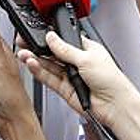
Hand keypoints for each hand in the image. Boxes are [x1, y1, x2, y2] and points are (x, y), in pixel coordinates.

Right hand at [17, 31, 137, 125]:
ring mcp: (70, 76)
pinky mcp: (65, 89)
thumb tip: (51, 37)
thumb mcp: (86, 58)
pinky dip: (40, 71)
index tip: (38, 34)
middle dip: (39, 48)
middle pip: (54, 53)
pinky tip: (33, 64)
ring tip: (24, 53)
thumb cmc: (111, 80)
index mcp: (86, 49)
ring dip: (36, 59)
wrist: (115, 105)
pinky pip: (49, 78)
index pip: (64, 40)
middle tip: (25, 43)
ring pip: (49, 66)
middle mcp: (77, 62)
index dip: (51, 37)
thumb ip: (65, 49)